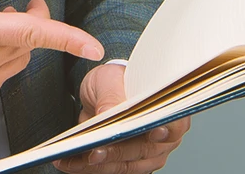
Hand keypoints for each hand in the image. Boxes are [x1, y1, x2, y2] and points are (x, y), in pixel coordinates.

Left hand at [54, 64, 191, 172]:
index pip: (174, 124)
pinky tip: (70, 162)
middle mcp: (163, 137)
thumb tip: (108, 114)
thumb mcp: (109, 79)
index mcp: (168, 110)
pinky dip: (88, 168)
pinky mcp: (127, 164)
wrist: (104, 91)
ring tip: (72, 159)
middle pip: (143, 150)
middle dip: (116, 152)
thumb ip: (111, 96)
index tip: (150, 133)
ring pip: (124, 165)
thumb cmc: (115, 81)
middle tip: (94, 151)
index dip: (164, 130)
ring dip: (97, 164)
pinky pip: (109, 170)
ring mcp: (147, 154)